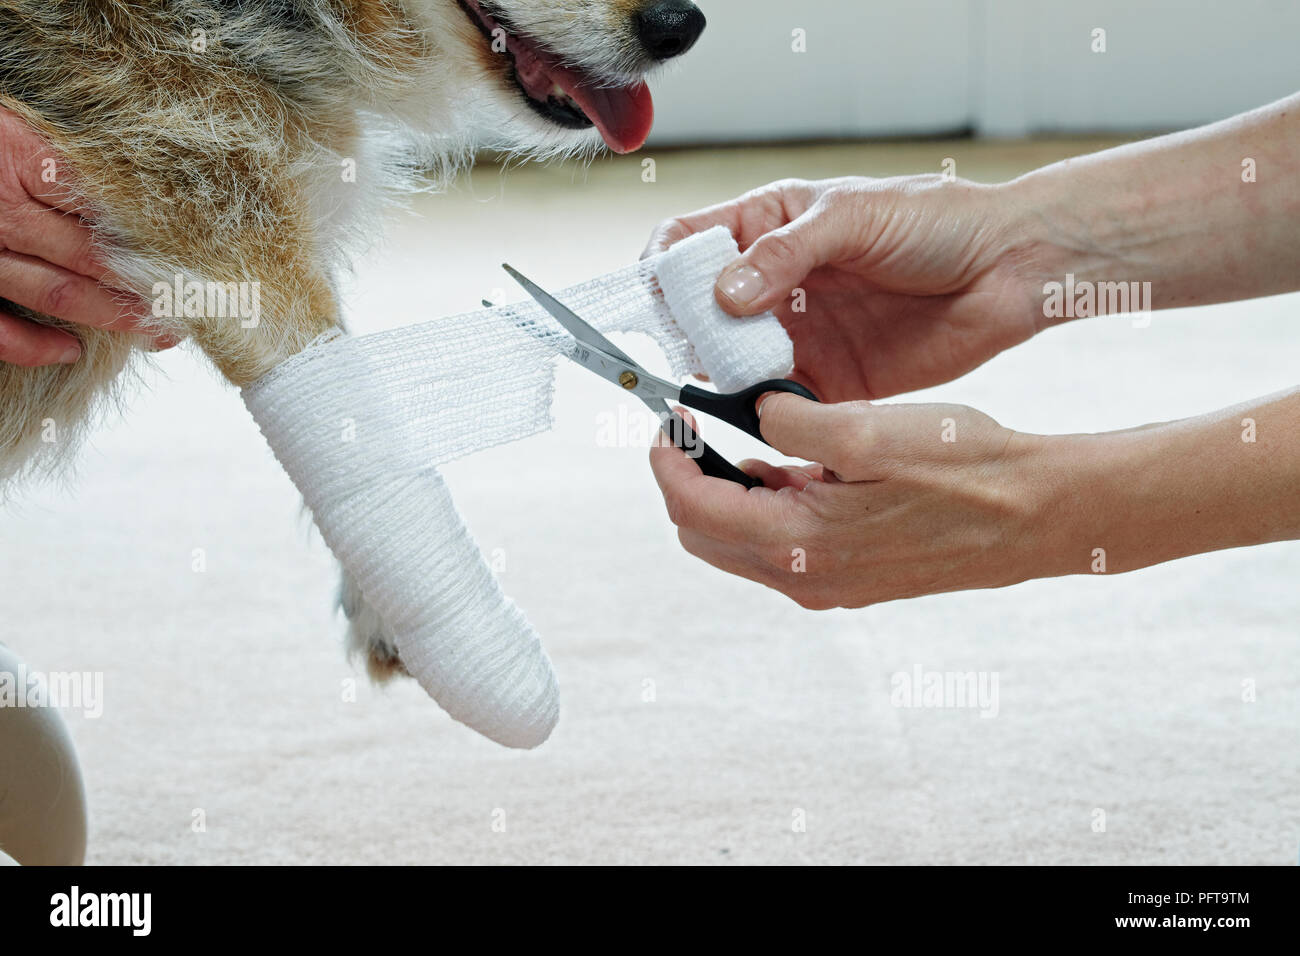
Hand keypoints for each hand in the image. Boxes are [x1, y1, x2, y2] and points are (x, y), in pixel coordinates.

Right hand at [0, 106, 170, 365]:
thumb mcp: (21, 130)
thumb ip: (70, 160)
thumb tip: (137, 187)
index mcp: (24, 166)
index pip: (106, 211)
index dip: (156, 242)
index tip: (199, 262)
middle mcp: (4, 217)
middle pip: (94, 259)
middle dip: (150, 288)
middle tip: (196, 308)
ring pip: (56, 294)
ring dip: (112, 318)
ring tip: (159, 333)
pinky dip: (32, 346)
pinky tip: (70, 351)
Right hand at [644, 176, 1048, 401]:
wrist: (1009, 268)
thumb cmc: (935, 221)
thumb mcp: (853, 216)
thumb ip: (785, 253)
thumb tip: (722, 294)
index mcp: (768, 226)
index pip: (687, 243)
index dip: (661, 267)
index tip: (656, 294)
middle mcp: (771, 283)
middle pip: (697, 311)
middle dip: (685, 330)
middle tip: (695, 346)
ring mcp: (795, 333)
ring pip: (729, 360)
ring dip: (719, 373)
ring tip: (731, 377)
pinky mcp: (826, 379)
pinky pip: (776, 400)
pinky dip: (761, 409)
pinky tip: (764, 407)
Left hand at [649, 395, 1046, 608]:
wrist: (1034, 515)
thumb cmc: (964, 469)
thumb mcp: (867, 429)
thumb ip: (793, 422)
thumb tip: (754, 412)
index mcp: (800, 543)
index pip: (693, 508)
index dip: (668, 460)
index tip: (669, 420)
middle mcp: (806, 578)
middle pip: (706, 534)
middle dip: (689, 480)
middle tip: (697, 430)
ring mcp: (829, 585)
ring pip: (741, 543)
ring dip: (729, 494)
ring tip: (743, 441)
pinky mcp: (851, 579)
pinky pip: (782, 548)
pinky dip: (769, 508)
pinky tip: (792, 468)